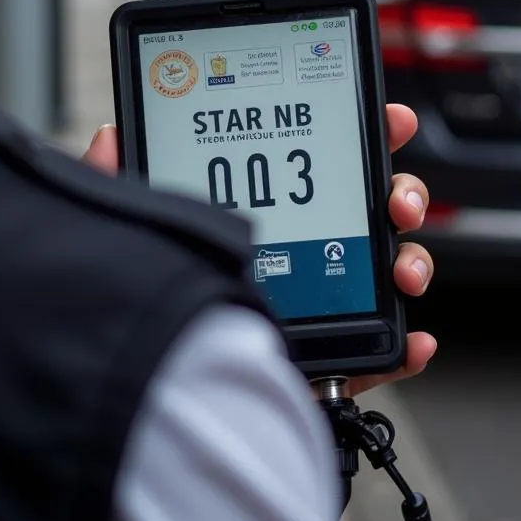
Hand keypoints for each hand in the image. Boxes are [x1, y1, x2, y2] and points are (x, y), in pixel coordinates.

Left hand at [83, 105, 436, 396]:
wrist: (161, 403)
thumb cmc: (156, 309)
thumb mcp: (134, 240)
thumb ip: (116, 190)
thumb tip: (108, 139)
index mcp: (268, 210)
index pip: (321, 159)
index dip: (364, 132)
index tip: (388, 118)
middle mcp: (304, 250)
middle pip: (371, 207)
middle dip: (400, 192)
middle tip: (395, 199)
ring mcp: (324, 302)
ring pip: (387, 268)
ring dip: (412, 260)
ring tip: (403, 269)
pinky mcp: (331, 358)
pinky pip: (380, 350)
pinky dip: (406, 346)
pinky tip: (412, 339)